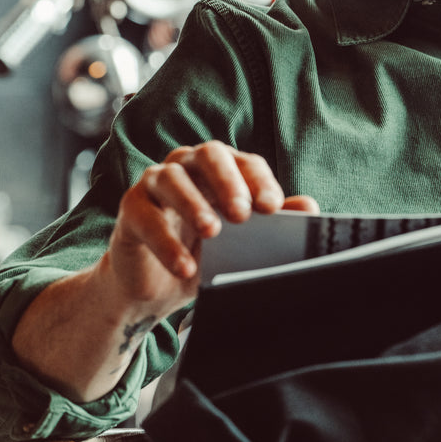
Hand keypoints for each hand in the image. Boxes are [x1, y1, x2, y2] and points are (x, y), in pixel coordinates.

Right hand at [11, 141, 316, 402]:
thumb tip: (310, 207)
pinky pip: (146, 216)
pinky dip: (166, 242)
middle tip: (242, 214)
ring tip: (213, 233)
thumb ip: (275, 224)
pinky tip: (185, 267)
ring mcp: (155, 183)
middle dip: (228, 181)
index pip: (245, 163)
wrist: (158, 287)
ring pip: (172, 178)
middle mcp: (188, 166)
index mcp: (221, 170)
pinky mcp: (130, 208)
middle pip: (209, 155)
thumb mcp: (243, 244)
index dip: (260, 181)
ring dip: (194, 204)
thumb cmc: (205, 254)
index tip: (273, 208)